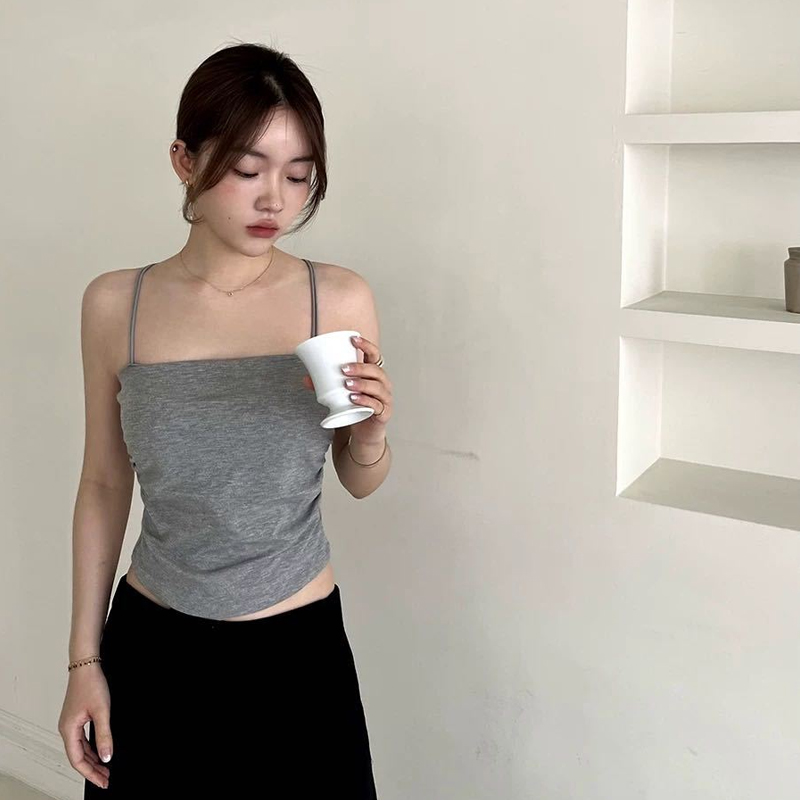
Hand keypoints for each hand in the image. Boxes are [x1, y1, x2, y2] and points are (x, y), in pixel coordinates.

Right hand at [58, 666, 112, 789]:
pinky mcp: (76, 717)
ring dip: (92, 759)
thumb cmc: (91, 684)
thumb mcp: (102, 711)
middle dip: (92, 769)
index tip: (102, 781)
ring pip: (80, 749)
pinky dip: (91, 748)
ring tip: (104, 769)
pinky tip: (100, 752)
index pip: (77, 760)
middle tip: (106, 778)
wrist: (86, 665)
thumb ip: (104, 736)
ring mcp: (70, 723)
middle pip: (78, 757)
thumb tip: (106, 757)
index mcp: (68, 730)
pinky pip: (82, 739)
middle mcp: (66, 729)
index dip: (90, 773)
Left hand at [302, 334, 391, 442]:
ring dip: (362, 384)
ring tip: (347, 384)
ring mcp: (385, 399)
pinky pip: (377, 405)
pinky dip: (365, 401)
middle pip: (376, 371)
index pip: (374, 355)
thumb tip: (306, 378)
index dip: (366, 346)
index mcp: (374, 375)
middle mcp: (382, 384)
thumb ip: (326, 385)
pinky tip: (354, 399)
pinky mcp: (384, 413)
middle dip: (360, 368)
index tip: (353, 340)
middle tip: (344, 369)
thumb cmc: (355, 408)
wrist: (364, 432)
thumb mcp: (341, 394)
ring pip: (377, 387)